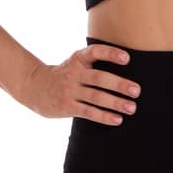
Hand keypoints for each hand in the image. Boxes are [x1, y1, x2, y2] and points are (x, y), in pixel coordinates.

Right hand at [18, 44, 140, 124]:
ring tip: (132, 108)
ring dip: (115, 103)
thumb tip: (127, 68)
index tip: (127, 59)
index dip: (111, 54)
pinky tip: (117, 119)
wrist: (35, 87)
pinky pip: (88, 112)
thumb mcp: (75, 62)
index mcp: (78, 58)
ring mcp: (69, 90)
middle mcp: (74, 73)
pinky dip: (104, 116)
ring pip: (96, 97)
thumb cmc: (65, 74)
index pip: (95, 52)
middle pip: (99, 78)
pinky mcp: (67, 106)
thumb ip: (94, 63)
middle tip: (136, 91)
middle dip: (119, 84)